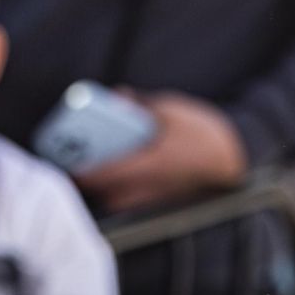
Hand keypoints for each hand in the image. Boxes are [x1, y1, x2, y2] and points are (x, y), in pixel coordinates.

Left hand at [75, 92, 247, 212]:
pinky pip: (126, 195)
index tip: (61, 155)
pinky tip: (114, 163)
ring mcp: (151, 196)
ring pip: (112, 195)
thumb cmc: (202, 132)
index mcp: (146, 164)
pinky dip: (114, 183)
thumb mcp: (169, 108)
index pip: (100, 173)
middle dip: (84, 172)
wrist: (233, 156)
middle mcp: (145, 186)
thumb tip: (116, 96)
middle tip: (70, 152)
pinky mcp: (156, 198)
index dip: (77, 166)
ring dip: (99, 179)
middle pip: (101, 188)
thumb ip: (139, 104)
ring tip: (88, 157)